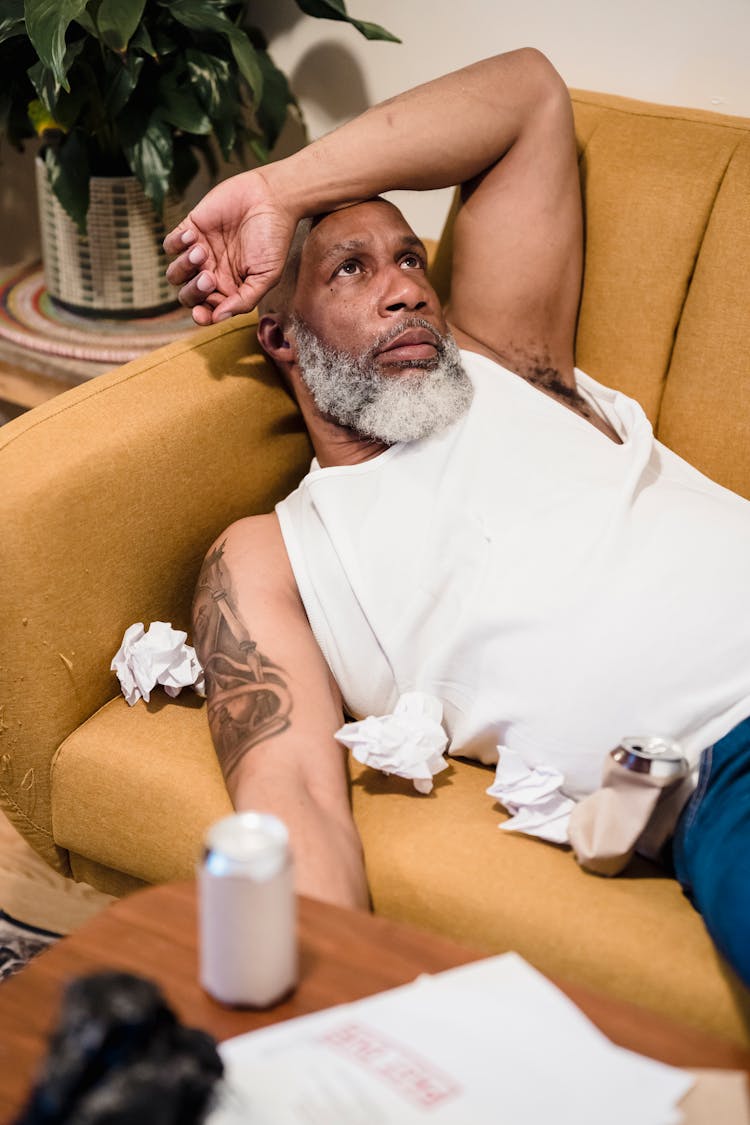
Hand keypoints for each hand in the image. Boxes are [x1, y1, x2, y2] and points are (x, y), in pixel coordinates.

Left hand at [163, 168, 298, 325]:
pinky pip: (170, 245)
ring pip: (175, 273)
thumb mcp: (267, 276)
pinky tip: (194, 235)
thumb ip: (244, 300)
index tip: (200, 313)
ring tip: (202, 250)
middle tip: (208, 275)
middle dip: (194, 290)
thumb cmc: (274, 238)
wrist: (271, 198)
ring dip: (184, 266)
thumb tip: (220, 317)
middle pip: (187, 295)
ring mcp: (200, 252)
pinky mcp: (191, 229)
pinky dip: (177, 244)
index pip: (207, 310)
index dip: (201, 315)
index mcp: (230, 288)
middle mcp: (213, 273)